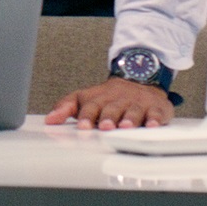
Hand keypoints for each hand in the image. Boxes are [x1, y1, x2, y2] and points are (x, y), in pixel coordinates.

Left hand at [46, 78, 174, 129]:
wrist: (138, 79)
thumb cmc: (108, 96)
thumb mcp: (84, 98)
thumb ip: (66, 107)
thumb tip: (50, 119)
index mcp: (99, 100)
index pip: (90, 107)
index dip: (86, 117)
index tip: (83, 126)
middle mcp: (118, 101)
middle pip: (112, 109)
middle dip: (108, 118)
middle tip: (105, 127)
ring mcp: (137, 104)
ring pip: (134, 111)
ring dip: (130, 119)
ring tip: (125, 127)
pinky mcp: (155, 108)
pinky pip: (156, 113)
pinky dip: (156, 119)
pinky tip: (153, 125)